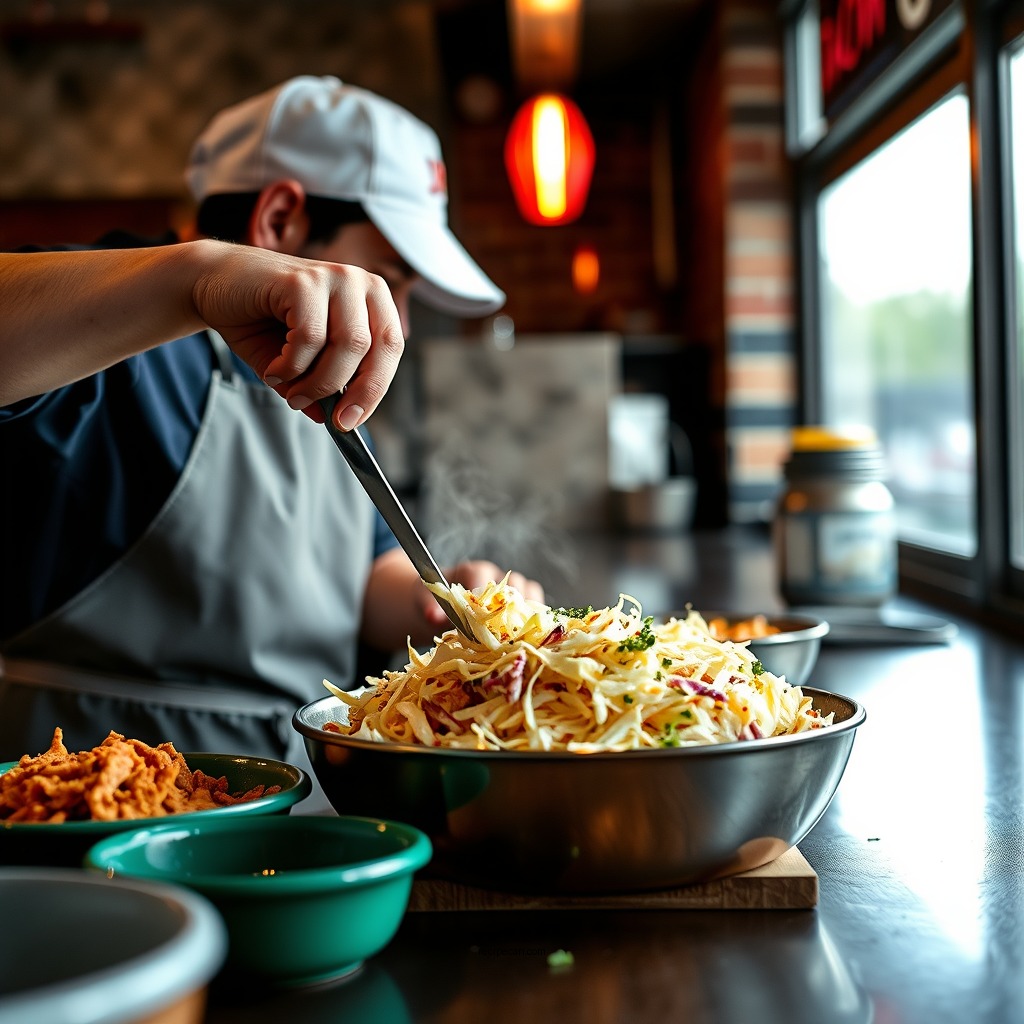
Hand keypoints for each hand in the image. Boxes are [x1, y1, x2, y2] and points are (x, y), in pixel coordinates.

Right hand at [190, 241, 404, 430]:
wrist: (213, 283)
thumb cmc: (261, 321)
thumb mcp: (298, 363)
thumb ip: (320, 388)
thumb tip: (334, 419)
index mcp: (371, 298)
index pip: (391, 348)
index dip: (375, 389)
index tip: (352, 421)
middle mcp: (358, 281)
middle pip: (375, 349)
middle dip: (355, 393)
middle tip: (333, 421)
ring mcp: (332, 276)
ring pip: (347, 345)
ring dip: (319, 383)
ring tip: (293, 394)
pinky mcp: (302, 280)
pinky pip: (310, 338)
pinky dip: (292, 366)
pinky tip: (273, 370)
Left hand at [421, 560, 545, 631]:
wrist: (438, 608)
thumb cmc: (432, 602)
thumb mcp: (425, 602)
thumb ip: (429, 607)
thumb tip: (432, 616)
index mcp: (474, 571)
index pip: (483, 574)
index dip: (484, 593)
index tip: (481, 613)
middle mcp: (497, 577)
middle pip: (515, 583)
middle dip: (514, 605)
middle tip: (508, 629)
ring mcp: (512, 591)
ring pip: (531, 594)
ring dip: (529, 614)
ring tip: (526, 635)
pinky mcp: (520, 607)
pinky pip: (536, 609)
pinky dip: (536, 623)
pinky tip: (533, 639)